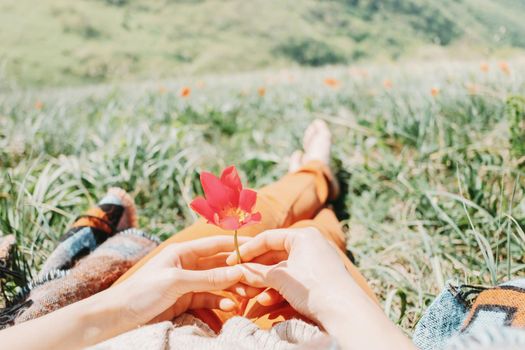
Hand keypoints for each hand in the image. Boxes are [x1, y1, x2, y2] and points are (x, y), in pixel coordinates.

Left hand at [110, 235, 257, 326]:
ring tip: (248, 296)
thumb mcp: (177, 282)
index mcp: (184, 251)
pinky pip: (210, 298)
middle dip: (239, 270)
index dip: (238, 246)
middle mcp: (188, 264)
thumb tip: (238, 271)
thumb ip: (208, 278)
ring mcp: (188, 283)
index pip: (217, 245)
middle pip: (220, 264)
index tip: (259, 248)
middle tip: (258, 278)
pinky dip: (221, 302)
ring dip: (233, 288)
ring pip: (218, 283)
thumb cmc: (141, 292)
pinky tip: (231, 307)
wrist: (117, 317)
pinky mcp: (186, 300)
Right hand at [226, 227, 355, 322]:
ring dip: (266, 283)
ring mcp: (316, 263)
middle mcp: (311, 245)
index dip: (247, 250)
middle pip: (275, 255)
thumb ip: (256, 273)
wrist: (344, 312)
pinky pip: (294, 281)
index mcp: (303, 235)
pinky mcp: (319, 280)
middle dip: (256, 269)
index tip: (232, 261)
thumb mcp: (280, 278)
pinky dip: (279, 290)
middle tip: (239, 277)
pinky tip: (266, 302)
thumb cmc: (312, 287)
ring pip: (283, 271)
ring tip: (251, 293)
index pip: (268, 238)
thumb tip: (238, 271)